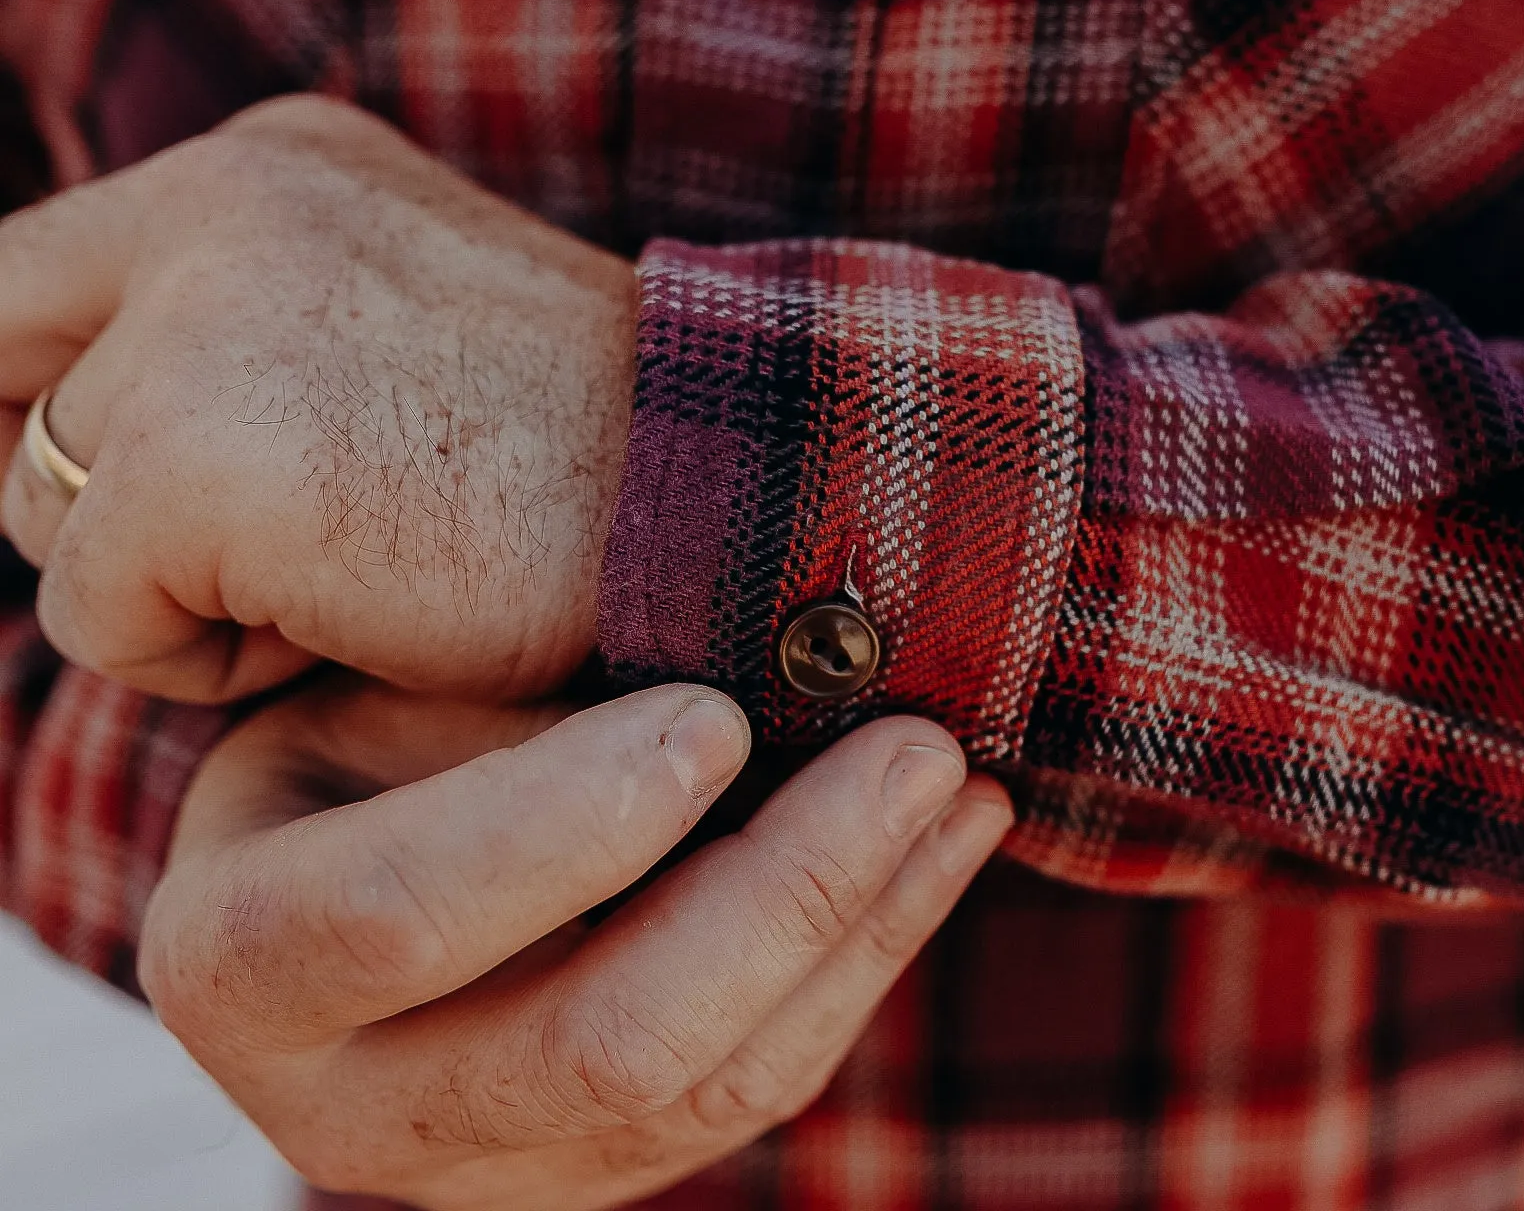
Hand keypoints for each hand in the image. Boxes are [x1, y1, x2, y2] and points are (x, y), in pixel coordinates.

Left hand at [0, 93, 633, 701]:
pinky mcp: (199, 465)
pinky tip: (350, 626)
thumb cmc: (604, 466)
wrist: (737, 507)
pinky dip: (203, 662)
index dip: (32, 392)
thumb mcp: (412, 341)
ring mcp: (203, 327)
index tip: (77, 482)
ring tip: (350, 579)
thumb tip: (73, 436)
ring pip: (45, 508)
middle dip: (120, 508)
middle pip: (24, 398)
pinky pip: (95, 619)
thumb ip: (257, 338)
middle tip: (291, 553)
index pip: (30, 274)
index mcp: (280, 166)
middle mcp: (224, 207)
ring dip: (174, 585)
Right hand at [137, 680, 1011, 1208]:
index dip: (565, 824)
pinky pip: (760, 1087)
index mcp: (240, 966)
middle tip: (908, 751)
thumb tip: (732, 705)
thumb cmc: (366, 723)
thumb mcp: (378, 685)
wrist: (353, 843)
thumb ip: (505, 710)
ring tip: (958, 787)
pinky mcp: (600, 1168)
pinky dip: (866, 962)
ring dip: (861, 926)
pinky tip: (940, 850)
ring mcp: (490, 1169)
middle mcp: (352, 1109)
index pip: (398, 919)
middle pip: (599, 1046)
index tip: (712, 716)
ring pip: (712, 1088)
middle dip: (784, 891)